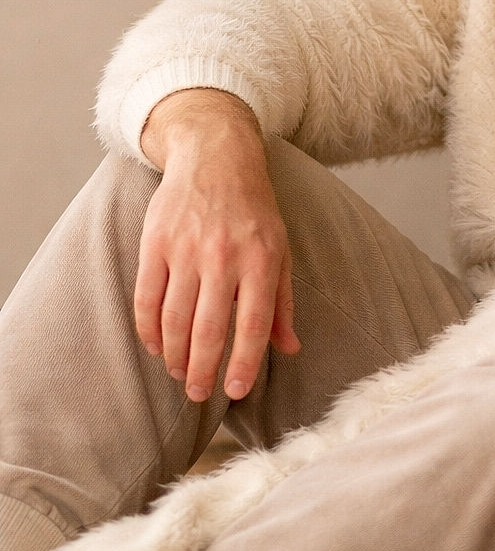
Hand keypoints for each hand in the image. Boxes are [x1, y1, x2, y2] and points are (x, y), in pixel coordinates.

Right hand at [137, 90, 300, 402]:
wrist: (216, 157)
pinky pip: (146, 298)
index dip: (245, 362)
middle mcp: (224, 257)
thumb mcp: (280, 250)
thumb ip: (282, 301)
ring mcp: (186, 249)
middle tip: (199, 393)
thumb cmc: (254, 210)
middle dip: (203, 370)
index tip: (236, 391)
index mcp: (261, 260)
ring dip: (176, 355)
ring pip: (174, 319)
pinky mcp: (155, 243)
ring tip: (181, 373)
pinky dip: (149, 330)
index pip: (254, 324)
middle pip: (209, 329)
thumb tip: (291, 348)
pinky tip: (157, 347)